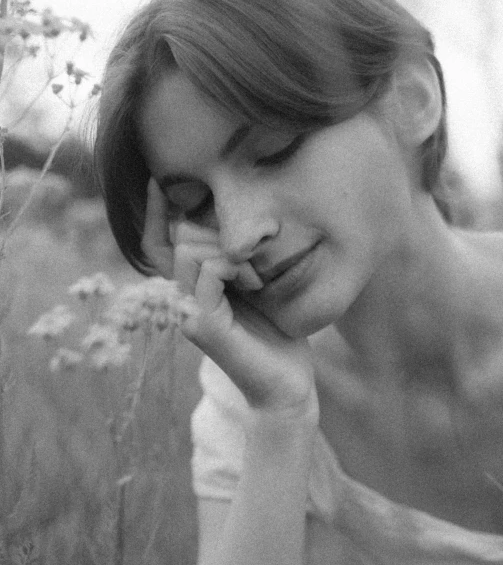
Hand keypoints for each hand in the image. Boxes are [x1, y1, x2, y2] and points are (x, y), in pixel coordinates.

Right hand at [142, 179, 318, 423]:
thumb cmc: (276, 333)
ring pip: (190, 250)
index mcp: (188, 290)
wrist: (286, 384)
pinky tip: (254, 284)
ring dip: (230, 252)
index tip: (156, 181)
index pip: (157, 244)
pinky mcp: (202, 325)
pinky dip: (235, 267)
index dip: (153, 212)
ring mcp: (187, 313)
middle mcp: (179, 300)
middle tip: (253, 263)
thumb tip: (227, 214)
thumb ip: (234, 257)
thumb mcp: (255, 283)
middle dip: (218, 234)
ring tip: (256, 277)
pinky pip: (209, 270)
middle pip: (179, 238)